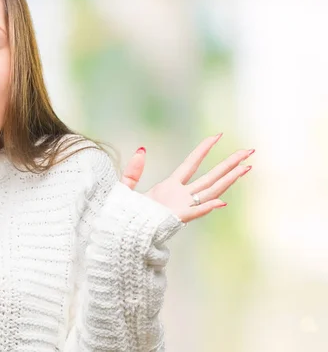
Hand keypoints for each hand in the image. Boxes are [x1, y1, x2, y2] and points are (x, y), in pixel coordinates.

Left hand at [120, 133, 253, 222]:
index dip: (204, 149)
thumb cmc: (125, 215)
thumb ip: (134, 170)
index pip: (191, 163)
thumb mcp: (127, 187)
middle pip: (210, 176)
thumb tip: (142, 150)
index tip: (217, 135)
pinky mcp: (177, 219)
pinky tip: (222, 202)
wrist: (121, 233)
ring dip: (229, 180)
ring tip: (246, 167)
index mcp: (169, 186)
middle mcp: (180, 196)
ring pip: (211, 192)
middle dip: (229, 164)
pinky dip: (207, 208)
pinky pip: (195, 213)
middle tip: (248, 151)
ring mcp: (181, 207)